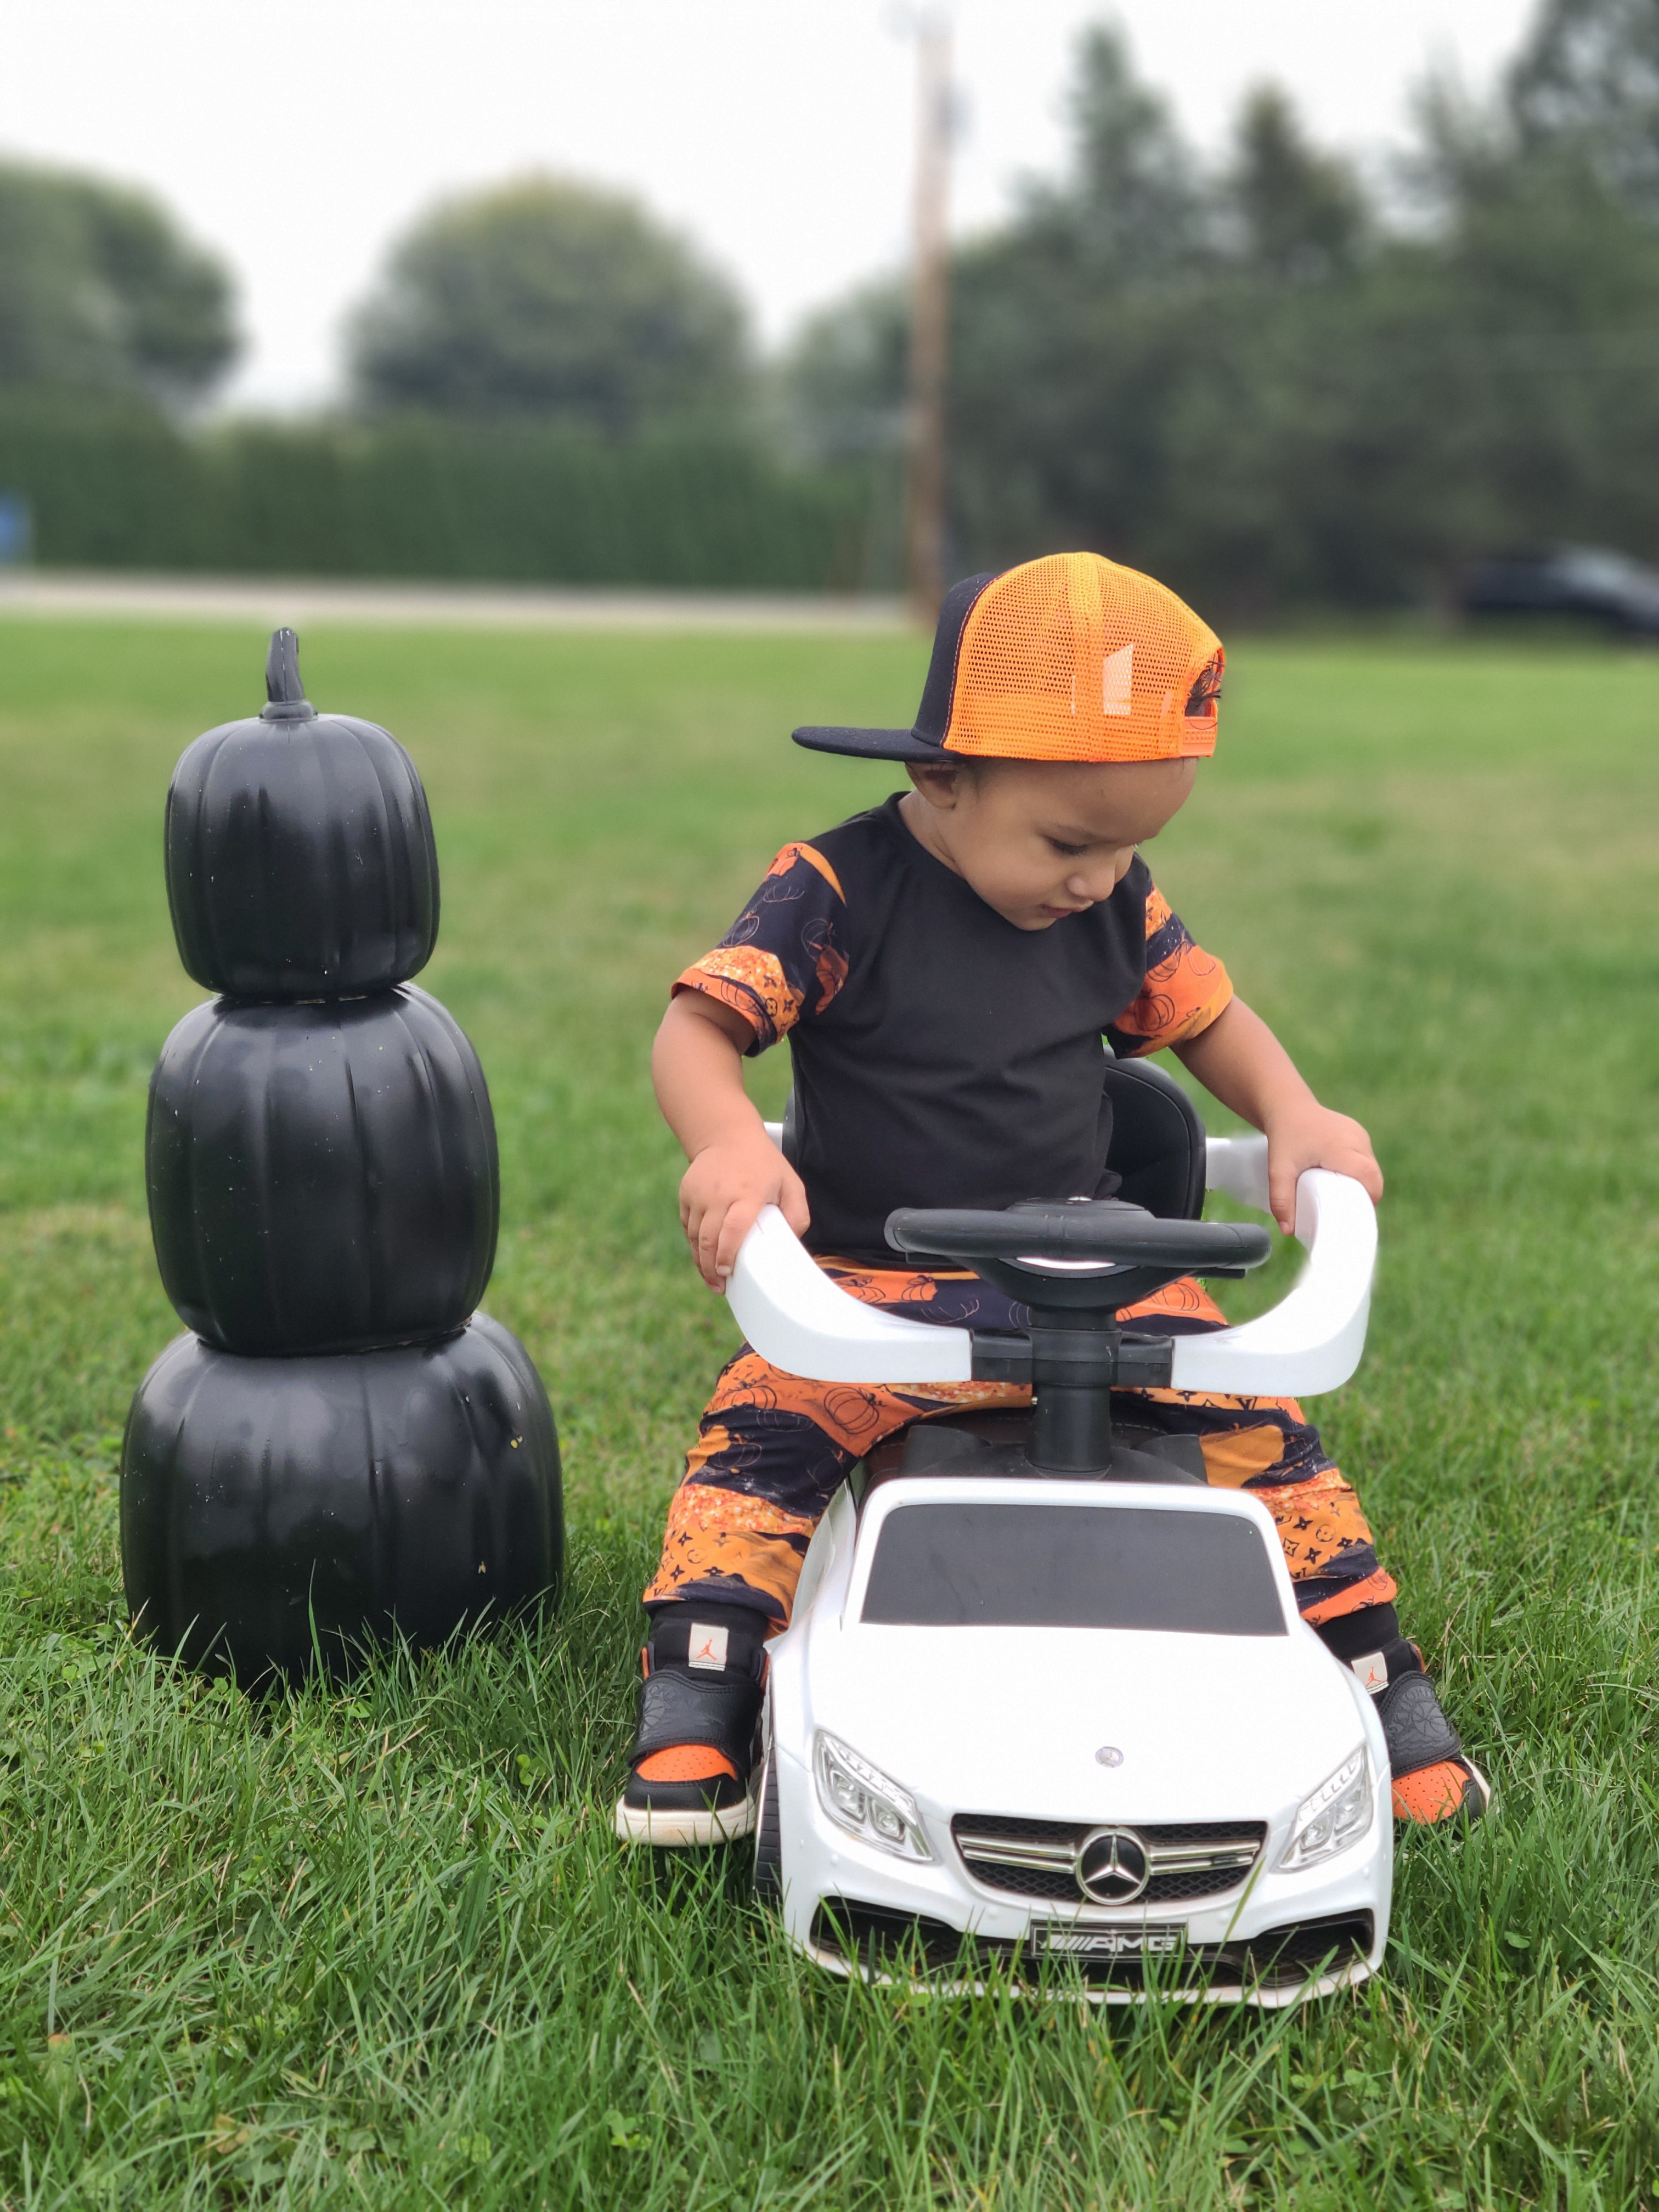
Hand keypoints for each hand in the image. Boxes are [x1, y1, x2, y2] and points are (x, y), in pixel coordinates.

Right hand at [679, 1135, 810, 1290]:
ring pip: (695, 1236)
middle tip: (719, 1286)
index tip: (727, 1273)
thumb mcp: (790, 1183)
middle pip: (709, 1239)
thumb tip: (792, 1243)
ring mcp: (698, 1194)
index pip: (733, 1230)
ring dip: (700, 1260)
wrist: (727, 1135)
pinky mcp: (686, 1194)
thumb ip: (797, 1214)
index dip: (727, 1255)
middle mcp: (719, 1194)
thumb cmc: (763, 1164)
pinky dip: (694, 1243)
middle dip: (710, 1268)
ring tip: (711, 1278)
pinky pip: (688, 1226)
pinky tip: (703, 1256)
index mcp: (747, 1193)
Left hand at [1262, 1101, 1382, 1234]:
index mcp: (1342, 1148)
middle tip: (1346, 1211)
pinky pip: (1366, 1158)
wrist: (1286, 1106)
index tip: (1356, 1214)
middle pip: (1373, 1175)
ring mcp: (1360, 1134)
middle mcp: (1356, 1139)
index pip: (1369, 1177)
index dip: (1369, 1198)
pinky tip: (1346, 1182)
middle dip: (1365, 1195)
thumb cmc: (1284, 1136)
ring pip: (1371, 1167)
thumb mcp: (1279, 1169)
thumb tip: (1288, 1231)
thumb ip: (1282, 1199)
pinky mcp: (1358, 1133)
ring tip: (1345, 1198)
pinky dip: (1360, 1172)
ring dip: (1363, 1183)